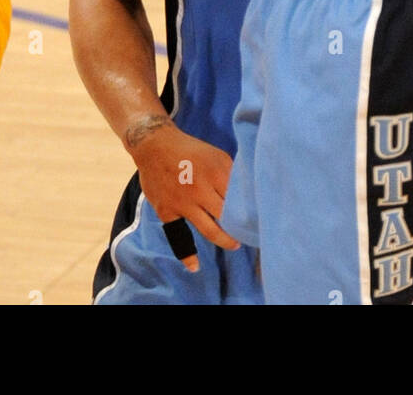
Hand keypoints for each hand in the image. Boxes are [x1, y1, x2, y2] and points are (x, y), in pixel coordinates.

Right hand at [127, 119, 238, 270]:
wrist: (154, 146)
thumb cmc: (190, 151)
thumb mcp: (215, 155)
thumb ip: (230, 175)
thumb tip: (247, 194)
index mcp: (215, 172)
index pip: (239, 198)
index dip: (250, 210)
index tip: (258, 218)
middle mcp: (200, 189)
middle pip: (227, 216)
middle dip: (240, 227)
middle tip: (249, 233)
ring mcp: (183, 203)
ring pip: (210, 230)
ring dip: (224, 240)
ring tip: (234, 244)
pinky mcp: (167, 212)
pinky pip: (179, 237)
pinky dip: (187, 254)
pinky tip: (195, 266)